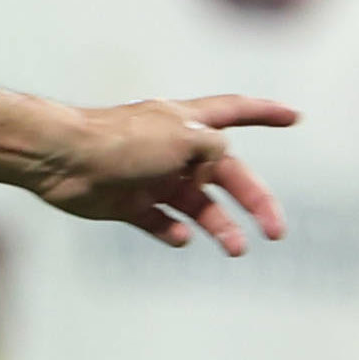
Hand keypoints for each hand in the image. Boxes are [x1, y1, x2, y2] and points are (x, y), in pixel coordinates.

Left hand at [27, 94, 295, 253]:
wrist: (62, 160)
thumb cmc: (122, 141)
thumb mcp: (181, 136)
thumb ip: (212, 146)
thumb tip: (220, 163)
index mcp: (187, 122)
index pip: (235, 110)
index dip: (266, 112)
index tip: (296, 117)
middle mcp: (173, 149)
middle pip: (226, 174)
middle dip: (255, 200)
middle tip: (276, 230)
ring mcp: (151, 177)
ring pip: (197, 204)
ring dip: (220, 225)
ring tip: (235, 249)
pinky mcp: (127, 203)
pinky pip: (160, 222)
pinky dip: (174, 232)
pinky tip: (182, 237)